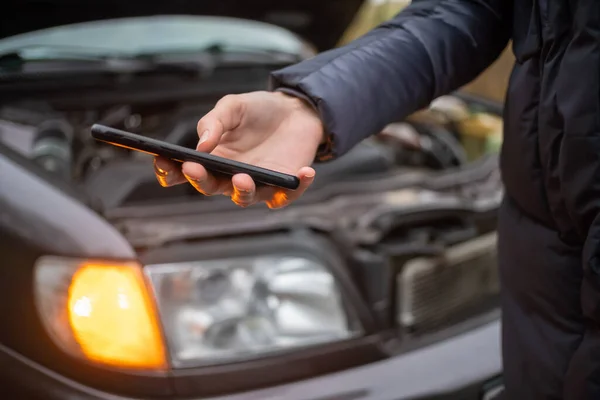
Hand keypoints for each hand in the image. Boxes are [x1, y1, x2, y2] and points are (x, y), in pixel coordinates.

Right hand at [153, 91, 324, 207]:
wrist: (295, 110)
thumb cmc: (259, 111)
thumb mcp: (232, 107)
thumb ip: (214, 123)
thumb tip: (201, 145)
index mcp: (213, 159)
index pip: (185, 173)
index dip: (170, 171)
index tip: (161, 160)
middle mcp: (231, 177)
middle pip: (211, 188)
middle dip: (200, 180)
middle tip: (193, 169)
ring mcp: (258, 184)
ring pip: (245, 198)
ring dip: (243, 191)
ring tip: (242, 177)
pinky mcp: (284, 186)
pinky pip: (288, 194)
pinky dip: (297, 187)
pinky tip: (304, 172)